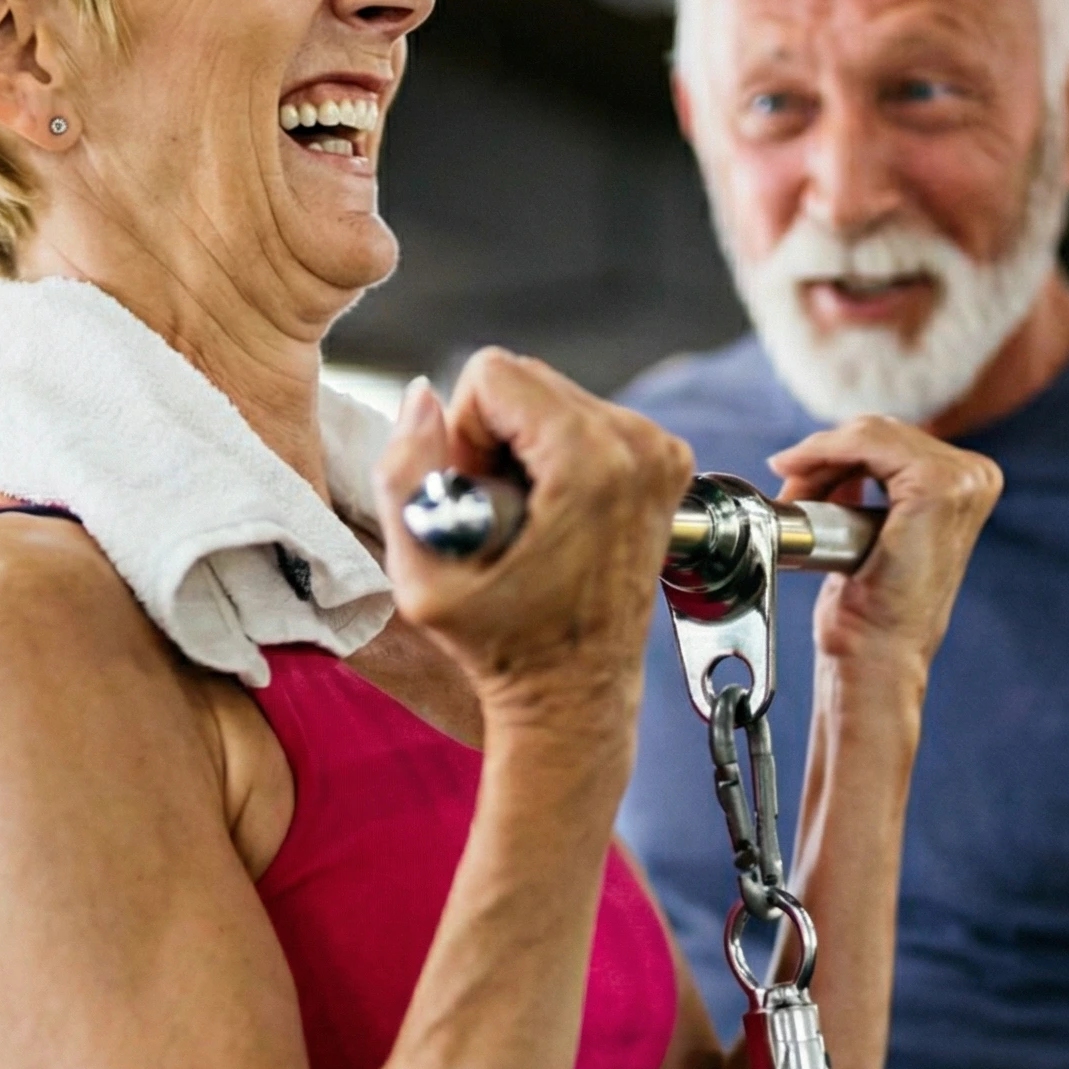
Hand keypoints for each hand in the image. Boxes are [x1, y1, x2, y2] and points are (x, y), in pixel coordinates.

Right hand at [374, 348, 693, 727]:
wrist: (575, 695)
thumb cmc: (503, 647)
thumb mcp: (421, 576)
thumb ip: (403, 473)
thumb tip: (421, 395)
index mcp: (592, 463)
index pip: (494, 373)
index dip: (465, 435)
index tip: (479, 499)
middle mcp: (640, 447)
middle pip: (527, 378)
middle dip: (494, 436)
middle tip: (498, 514)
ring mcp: (660, 455)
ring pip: (554, 395)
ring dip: (522, 445)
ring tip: (525, 519)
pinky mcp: (665, 465)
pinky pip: (586, 419)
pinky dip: (556, 454)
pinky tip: (553, 515)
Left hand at [769, 417, 1002, 681]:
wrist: (876, 654)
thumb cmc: (872, 611)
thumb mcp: (871, 534)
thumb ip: (863, 490)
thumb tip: (826, 459)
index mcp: (968, 486)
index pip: (892, 441)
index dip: (836, 452)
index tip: (793, 476)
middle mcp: (976, 476)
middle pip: (880, 434)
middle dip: (823, 457)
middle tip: (788, 492)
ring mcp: (963, 479)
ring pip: (870, 434)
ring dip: (819, 458)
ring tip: (792, 495)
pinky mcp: (938, 485)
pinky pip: (867, 442)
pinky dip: (825, 451)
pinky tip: (799, 470)